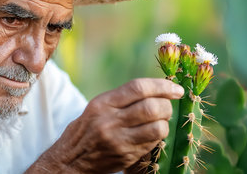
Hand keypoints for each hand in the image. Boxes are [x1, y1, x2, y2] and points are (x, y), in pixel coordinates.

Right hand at [26, 78, 183, 172]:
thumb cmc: (86, 129)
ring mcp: (118, 140)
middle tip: (168, 107)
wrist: (70, 160)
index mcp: (103, 103)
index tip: (176, 89)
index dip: (162, 86)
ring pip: (157, 127)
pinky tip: (152, 134)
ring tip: (160, 121)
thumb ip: (122, 98)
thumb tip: (156, 90)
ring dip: (165, 123)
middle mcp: (110, 120)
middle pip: (151, 107)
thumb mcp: (97, 107)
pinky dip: (158, 136)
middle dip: (167, 106)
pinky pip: (152, 143)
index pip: (138, 88)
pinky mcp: (125, 156)